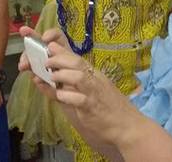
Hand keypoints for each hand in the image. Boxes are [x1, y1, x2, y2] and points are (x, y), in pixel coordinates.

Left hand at [18, 26, 135, 146]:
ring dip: (62, 75)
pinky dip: (68, 96)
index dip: (61, 50)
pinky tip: (60, 97)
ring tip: (51, 77)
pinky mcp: (93, 108)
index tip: (48, 44)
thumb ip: (66, 88)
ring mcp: (95, 93)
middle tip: (46, 61)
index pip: (77, 58)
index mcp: (94, 76)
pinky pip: (80, 99)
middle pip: (77, 62)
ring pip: (79, 77)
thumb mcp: (87, 96)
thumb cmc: (109, 111)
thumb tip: (43, 81)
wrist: (128, 126)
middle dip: (59, 59)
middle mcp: (95, 81)